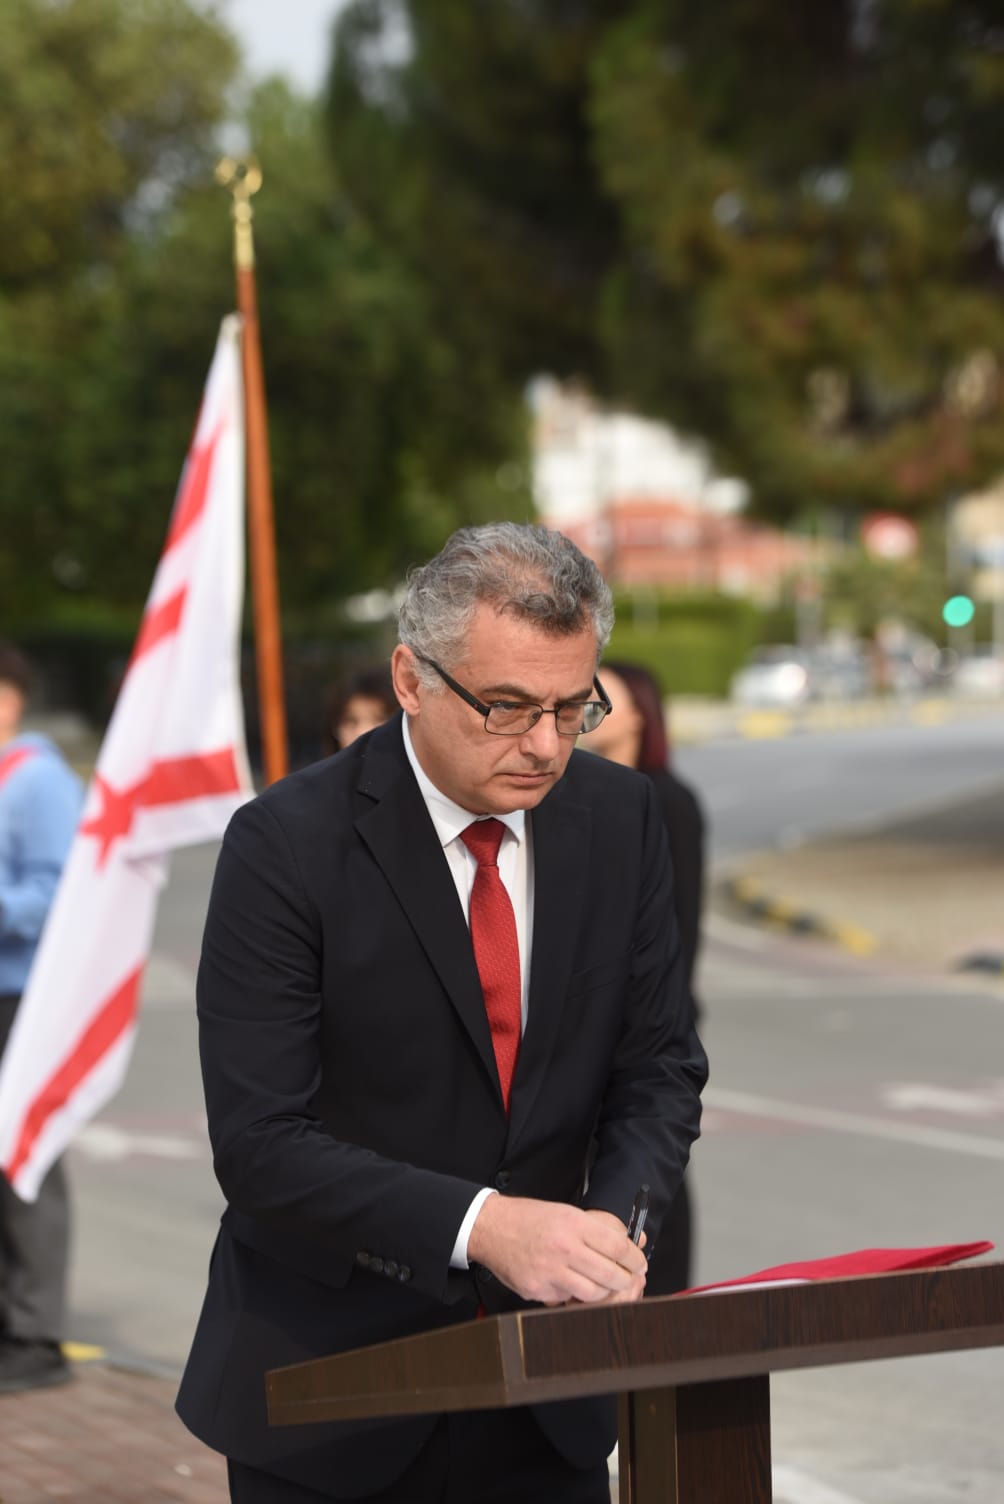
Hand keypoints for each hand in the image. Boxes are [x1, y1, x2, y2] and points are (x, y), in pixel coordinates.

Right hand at [467, 1195, 647, 1306]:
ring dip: (602, 1292)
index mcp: (574, 1224)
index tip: (640, 1264)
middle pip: (610, 1275)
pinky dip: (571, 1294)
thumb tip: (629, 1244)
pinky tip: (568, 1283)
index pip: (618, 1247)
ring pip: (592, 1294)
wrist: (491, 1227)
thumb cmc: (529, 1218)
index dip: (635, 1259)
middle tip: (627, 1279)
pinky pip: (566, 1299)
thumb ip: (596, 1229)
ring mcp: (549, 1272)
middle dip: (625, 1280)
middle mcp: (564, 1248)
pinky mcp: (537, 1290)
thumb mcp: (565, 1212)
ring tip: (600, 1284)